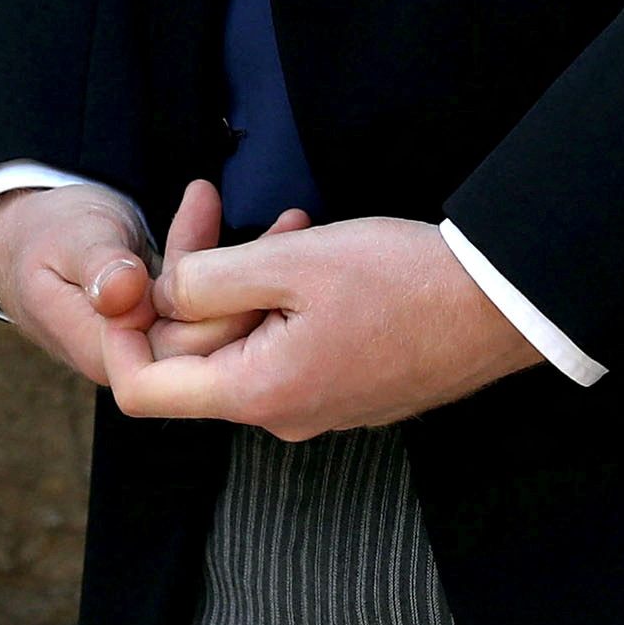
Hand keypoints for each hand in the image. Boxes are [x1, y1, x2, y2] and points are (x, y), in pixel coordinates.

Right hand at [0, 179, 286, 390]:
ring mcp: (151, 339)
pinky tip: (244, 223)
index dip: (218, 315)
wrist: (22, 231)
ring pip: (213, 316)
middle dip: (248, 283)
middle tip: (289, 227)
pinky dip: (223, 261)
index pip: (179, 352)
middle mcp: (132, 356)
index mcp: (103, 349)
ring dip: (245, 267)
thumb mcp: (69, 239)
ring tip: (286, 217)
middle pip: (207, 338)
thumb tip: (125, 293)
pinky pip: (206, 300)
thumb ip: (98, 265)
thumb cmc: (41, 234)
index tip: (249, 264)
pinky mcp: (166, 319)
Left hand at [108, 215, 541, 437]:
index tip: (132, 273)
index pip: (143, 391)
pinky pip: (284, 340)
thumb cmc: (400, 280)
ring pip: (242, 337)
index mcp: (258, 393)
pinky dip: (281, 293)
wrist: (502, 303)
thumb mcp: (288, 264)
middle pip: (193, 354)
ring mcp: (317, 403)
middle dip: (193, 280)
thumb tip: (158, 295)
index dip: (121, 333)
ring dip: (245, 276)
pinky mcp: (345, 385)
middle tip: (217, 210)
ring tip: (289, 224)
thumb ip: (204, 280)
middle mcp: (282, 414)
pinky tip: (310, 244)